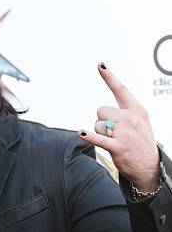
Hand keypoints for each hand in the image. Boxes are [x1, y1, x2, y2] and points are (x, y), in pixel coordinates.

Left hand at [79, 63, 159, 191]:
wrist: (149, 166)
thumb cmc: (140, 143)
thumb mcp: (140, 122)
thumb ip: (124, 113)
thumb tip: (102, 111)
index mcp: (137, 110)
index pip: (121, 90)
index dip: (109, 77)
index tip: (100, 65)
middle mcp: (131, 119)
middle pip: (101, 111)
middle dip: (102, 121)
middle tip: (113, 133)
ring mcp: (125, 133)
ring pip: (98, 125)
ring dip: (100, 133)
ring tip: (114, 141)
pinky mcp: (117, 146)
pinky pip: (99, 138)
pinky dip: (89, 136)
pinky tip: (81, 133)